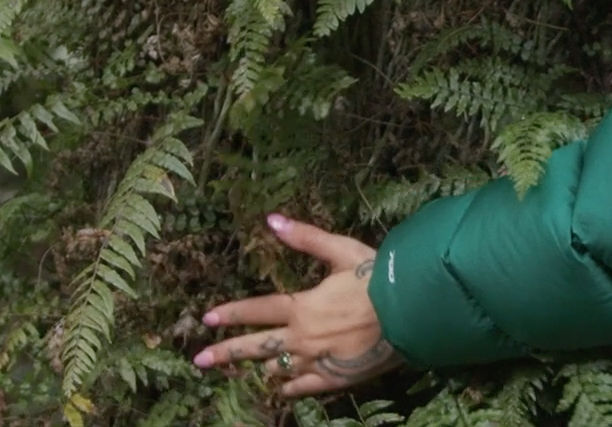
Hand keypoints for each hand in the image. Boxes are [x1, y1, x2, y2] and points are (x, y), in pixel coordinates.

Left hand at [194, 214, 403, 396]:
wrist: (411, 313)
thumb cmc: (377, 278)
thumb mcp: (341, 251)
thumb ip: (305, 238)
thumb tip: (271, 219)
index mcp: (302, 307)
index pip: (257, 311)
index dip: (231, 313)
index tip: (208, 318)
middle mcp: (302, 338)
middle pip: (256, 348)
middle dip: (226, 353)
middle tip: (200, 361)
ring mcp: (317, 362)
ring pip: (278, 370)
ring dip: (258, 370)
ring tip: (240, 374)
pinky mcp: (336, 378)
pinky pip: (305, 388)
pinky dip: (290, 389)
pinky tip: (281, 391)